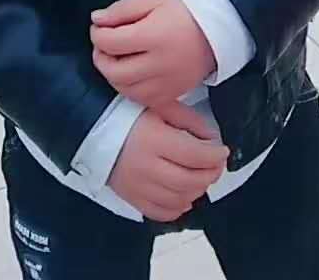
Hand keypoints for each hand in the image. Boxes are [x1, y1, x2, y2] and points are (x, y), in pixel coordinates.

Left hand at [91, 0, 216, 106]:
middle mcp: (160, 64)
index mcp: (154, 36)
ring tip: (117, 58)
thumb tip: (97, 19)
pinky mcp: (175, 93)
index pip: (110, 42)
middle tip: (104, 44)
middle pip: (114, 72)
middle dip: (101, 57)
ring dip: (114, 76)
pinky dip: (132, 89)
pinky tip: (132, 73)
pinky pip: (144, 100)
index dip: (97, 34)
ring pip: (126, 90)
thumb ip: (122, 9)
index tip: (99, 26)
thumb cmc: (188, 7)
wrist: (221, 24)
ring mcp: (168, 82)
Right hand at [108, 101, 227, 221]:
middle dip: (210, 174)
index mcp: (154, 140)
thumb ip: (188, 120)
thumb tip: (211, 138)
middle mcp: (147, 167)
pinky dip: (178, 207)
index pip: (194, 155)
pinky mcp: (132, 198)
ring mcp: (138, 186)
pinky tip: (183, 194)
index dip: (215, 155)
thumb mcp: (161, 106)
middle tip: (216, 165)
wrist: (95, 128)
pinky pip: (161, 213)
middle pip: (189, 181)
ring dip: (197, 190)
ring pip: (179, 200)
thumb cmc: (129, 113)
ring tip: (200, 177)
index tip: (223, 150)